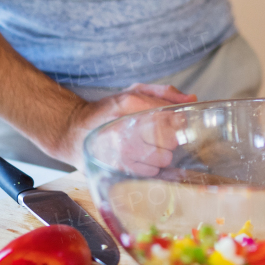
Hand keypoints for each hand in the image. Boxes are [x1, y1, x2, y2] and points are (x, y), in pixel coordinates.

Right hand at [52, 83, 195, 173]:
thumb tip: (191, 99)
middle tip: (158, 136)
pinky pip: (151, 172)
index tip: (176, 123)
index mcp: (130, 103)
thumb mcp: (133, 92)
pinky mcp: (119, 169)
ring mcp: (122, 151)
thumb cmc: (108, 111)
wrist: (73, 132)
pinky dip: (149, 167)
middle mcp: (126, 127)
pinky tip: (139, 159)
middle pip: (171, 139)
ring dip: (160, 154)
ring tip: (146, 148)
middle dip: (169, 138)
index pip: (171, 116)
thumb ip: (163, 93)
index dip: (179, 122)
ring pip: (164, 159)